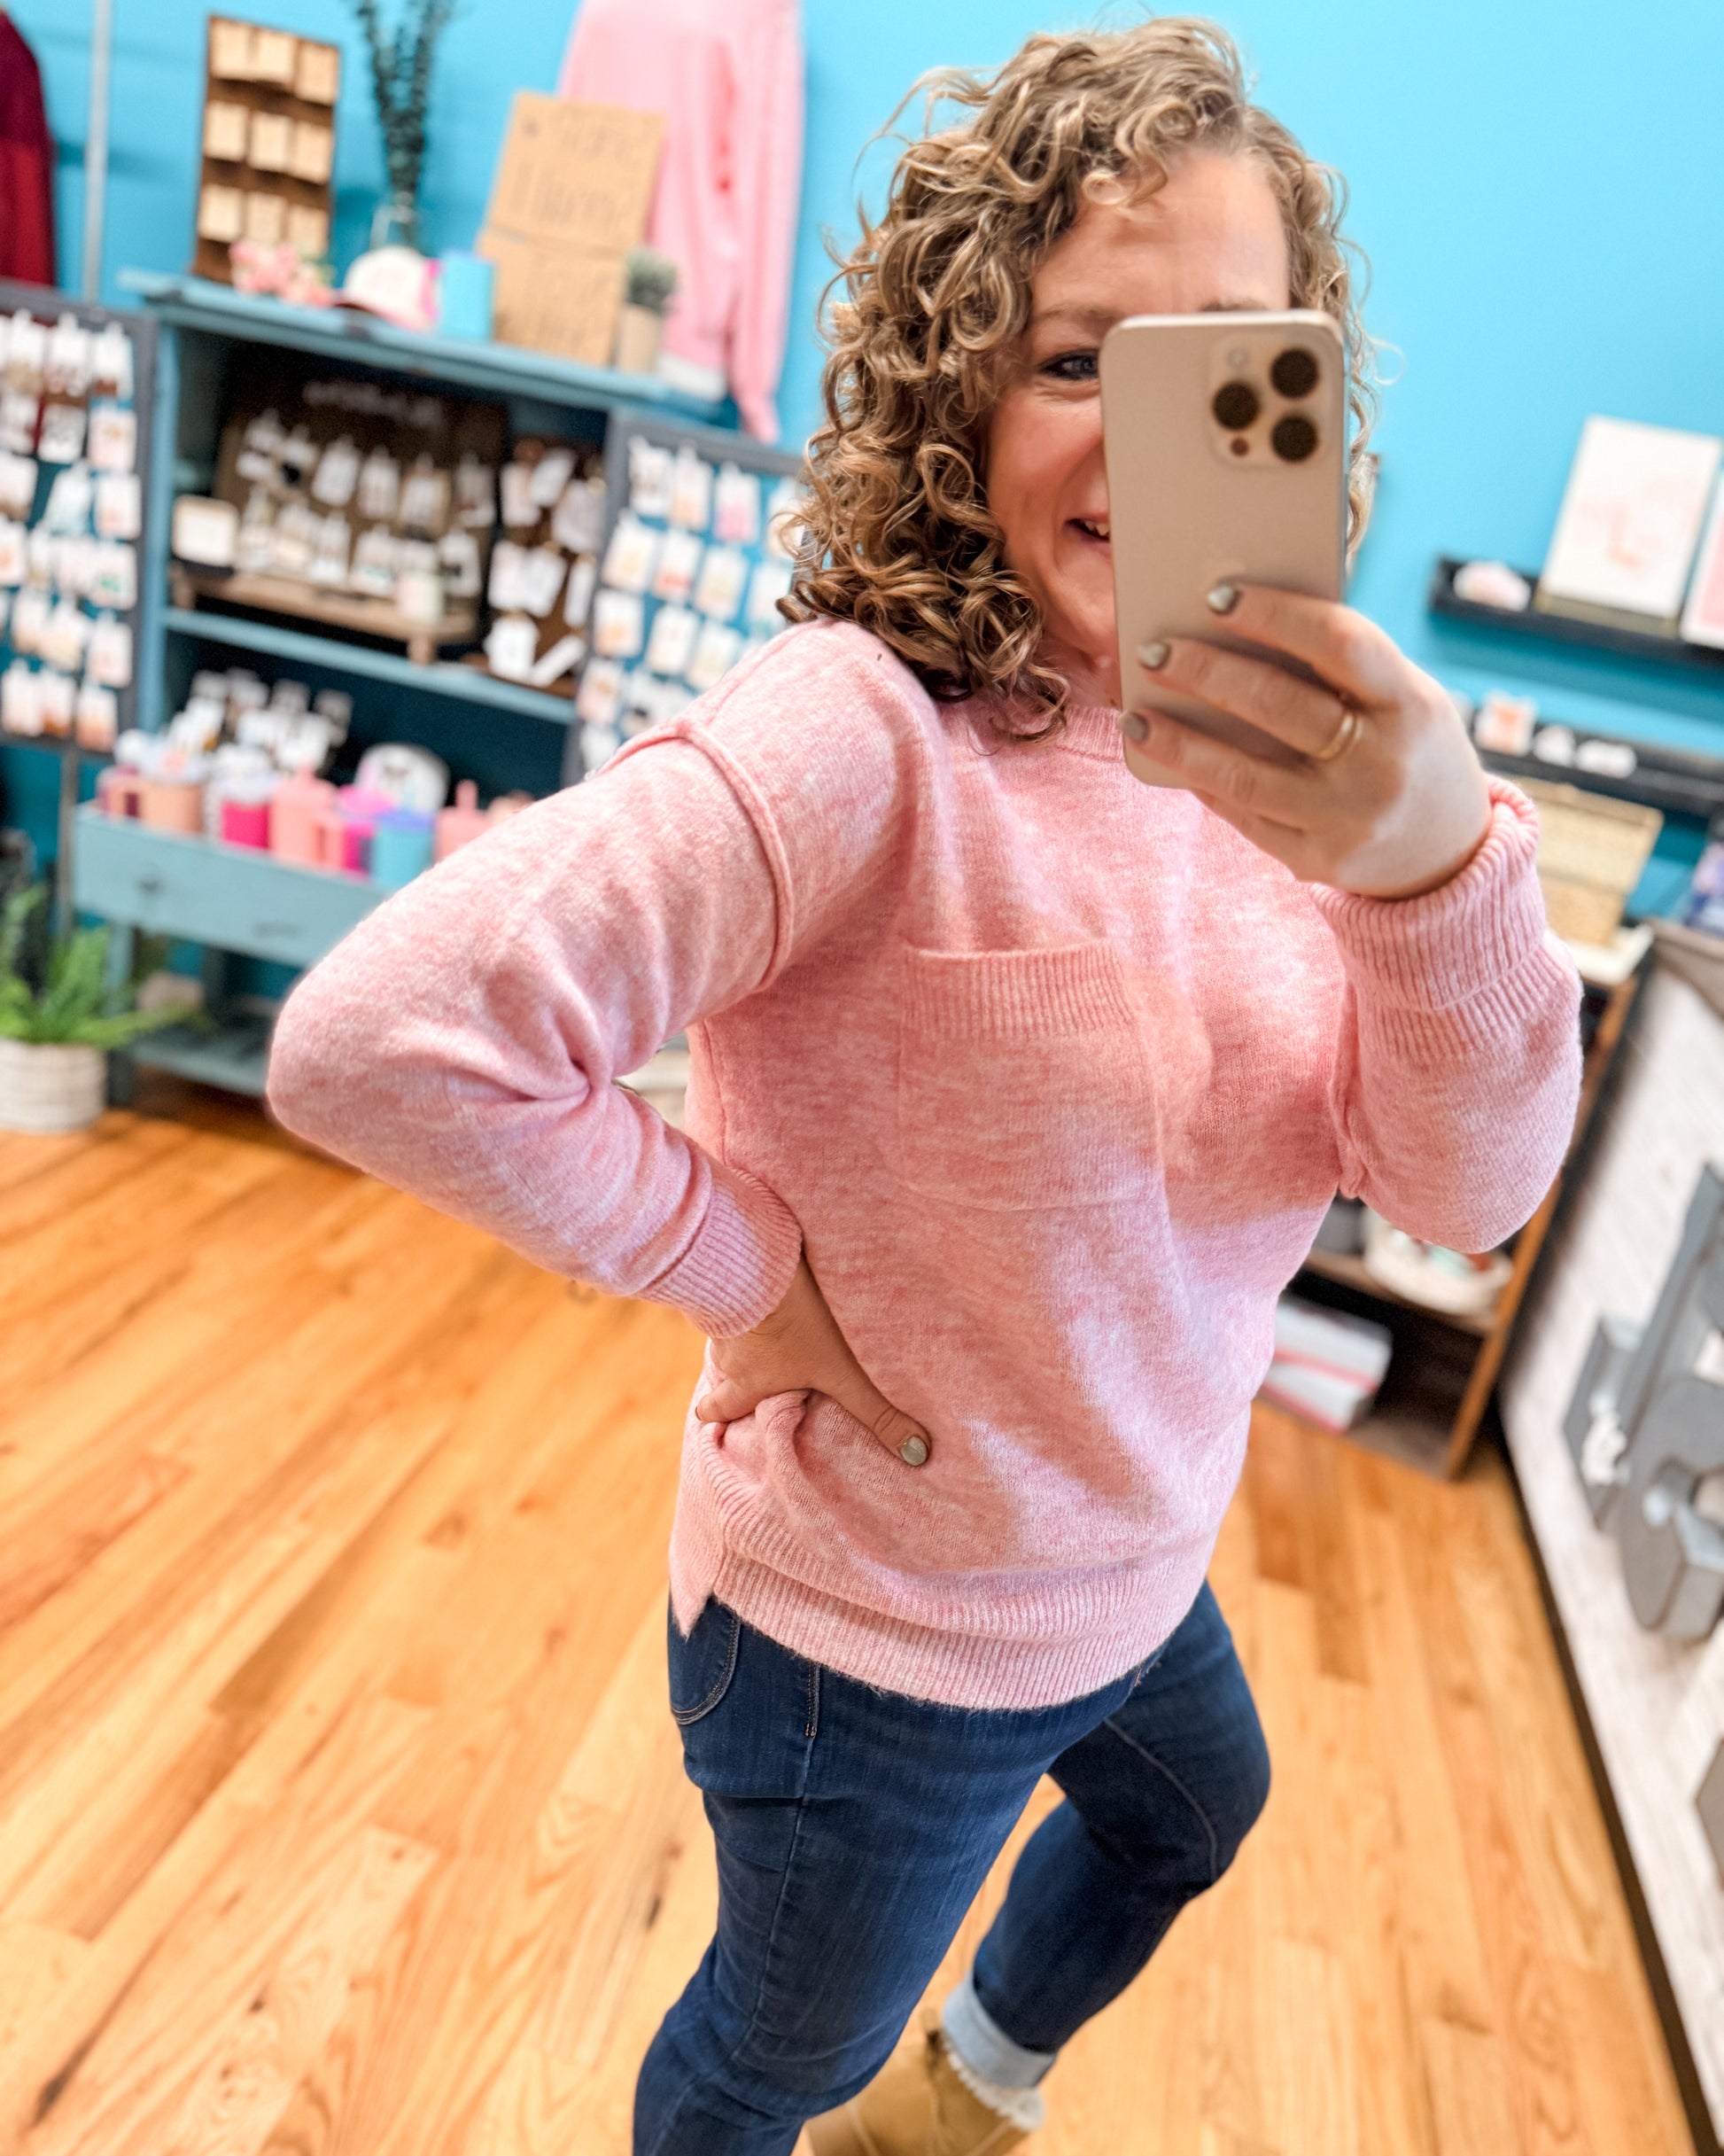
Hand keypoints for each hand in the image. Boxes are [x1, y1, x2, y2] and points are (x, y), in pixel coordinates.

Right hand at [695, 1258, 931, 1466]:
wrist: (758, 1264)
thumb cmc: (798, 1324)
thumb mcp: (843, 1373)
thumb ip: (877, 1413)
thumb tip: (917, 1454)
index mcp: (748, 1382)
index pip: (715, 1411)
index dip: (715, 1415)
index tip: (716, 1418)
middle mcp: (727, 1355)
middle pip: (718, 1373)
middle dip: (727, 1375)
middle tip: (741, 1372)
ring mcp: (720, 1315)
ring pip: (724, 1332)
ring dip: (741, 1331)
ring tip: (764, 1323)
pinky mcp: (723, 1279)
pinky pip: (726, 1294)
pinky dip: (743, 1294)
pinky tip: (761, 1283)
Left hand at [1124, 584, 1491, 897]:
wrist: (1447, 857)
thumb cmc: (1407, 748)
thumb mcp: (1402, 700)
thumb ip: (1339, 670)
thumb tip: (1233, 629)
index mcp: (1411, 704)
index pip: (1338, 642)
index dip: (1275, 613)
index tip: (1217, 596)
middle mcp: (1383, 763)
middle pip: (1278, 705)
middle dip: (1207, 672)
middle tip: (1154, 651)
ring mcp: (1350, 819)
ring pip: (1245, 773)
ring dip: (1180, 740)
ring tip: (1137, 715)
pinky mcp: (1317, 861)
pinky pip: (1245, 815)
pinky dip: (1203, 782)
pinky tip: (1170, 756)